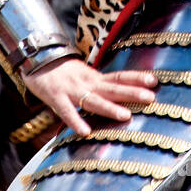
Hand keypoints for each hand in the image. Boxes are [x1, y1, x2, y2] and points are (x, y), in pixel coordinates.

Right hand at [23, 56, 157, 137]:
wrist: (35, 58)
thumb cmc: (62, 72)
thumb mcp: (84, 75)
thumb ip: (100, 85)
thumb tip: (122, 95)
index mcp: (95, 77)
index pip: (119, 76)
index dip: (136, 78)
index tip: (155, 80)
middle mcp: (87, 82)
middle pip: (112, 88)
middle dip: (131, 93)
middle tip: (151, 98)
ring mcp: (72, 89)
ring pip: (93, 100)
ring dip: (110, 108)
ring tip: (126, 116)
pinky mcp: (55, 97)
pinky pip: (66, 112)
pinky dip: (75, 121)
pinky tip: (85, 132)